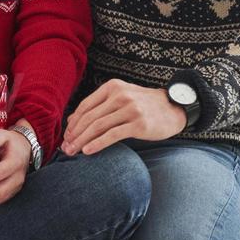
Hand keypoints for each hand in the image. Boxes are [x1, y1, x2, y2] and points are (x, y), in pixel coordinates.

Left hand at [61, 78, 186, 155]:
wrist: (174, 108)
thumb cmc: (144, 105)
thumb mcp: (122, 97)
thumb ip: (101, 105)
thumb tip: (73, 120)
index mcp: (112, 87)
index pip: (85, 106)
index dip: (73, 122)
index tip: (66, 135)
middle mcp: (120, 95)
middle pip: (89, 117)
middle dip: (74, 134)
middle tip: (65, 147)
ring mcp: (130, 109)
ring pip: (98, 126)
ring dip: (82, 140)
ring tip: (72, 151)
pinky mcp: (139, 124)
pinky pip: (112, 135)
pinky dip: (97, 144)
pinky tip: (88, 151)